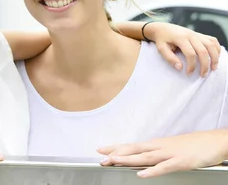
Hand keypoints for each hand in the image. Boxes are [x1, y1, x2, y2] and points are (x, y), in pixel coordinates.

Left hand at [98, 130, 227, 177]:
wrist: (214, 141)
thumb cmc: (193, 145)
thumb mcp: (171, 148)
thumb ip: (156, 154)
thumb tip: (143, 160)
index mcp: (156, 144)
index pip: (131, 146)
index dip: (116, 147)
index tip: (101, 149)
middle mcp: (159, 147)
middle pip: (134, 149)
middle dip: (116, 153)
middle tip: (100, 157)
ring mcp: (169, 154)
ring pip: (145, 157)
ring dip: (128, 159)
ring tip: (113, 160)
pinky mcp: (181, 162)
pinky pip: (164, 167)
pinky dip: (152, 171)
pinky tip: (141, 174)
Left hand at [146, 22, 220, 76]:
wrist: (162, 28)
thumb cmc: (162, 40)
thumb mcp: (161, 48)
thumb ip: (169, 58)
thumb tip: (180, 68)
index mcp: (180, 38)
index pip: (190, 54)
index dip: (191, 65)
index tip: (189, 73)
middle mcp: (190, 35)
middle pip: (203, 50)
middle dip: (205, 65)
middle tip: (203, 75)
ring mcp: (196, 34)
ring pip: (211, 45)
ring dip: (214, 57)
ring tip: (213, 68)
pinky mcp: (200, 34)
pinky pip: (213, 40)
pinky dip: (216, 48)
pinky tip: (215, 57)